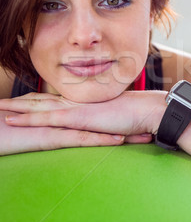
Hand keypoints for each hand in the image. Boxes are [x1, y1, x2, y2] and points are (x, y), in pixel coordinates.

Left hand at [0, 91, 165, 149]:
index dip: (34, 100)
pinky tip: (12, 120)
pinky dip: (26, 119)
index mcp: (82, 102)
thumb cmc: (135, 115)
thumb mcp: (115, 117)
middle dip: (17, 101)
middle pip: (38, 100)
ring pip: (36, 107)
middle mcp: (73, 102)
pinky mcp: (75, 118)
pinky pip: (45, 119)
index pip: (52, 100)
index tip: (19, 99)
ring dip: (14, 108)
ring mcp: (73, 109)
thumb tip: (102, 122)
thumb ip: (104, 119)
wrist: (146, 110)